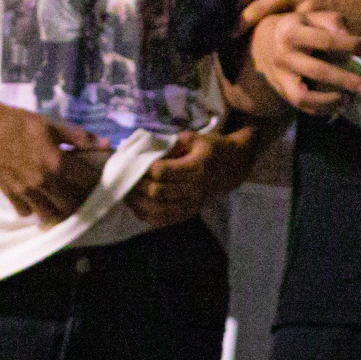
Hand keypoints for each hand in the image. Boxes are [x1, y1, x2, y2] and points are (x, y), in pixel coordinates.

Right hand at [0, 101, 104, 222]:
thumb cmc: (20, 124)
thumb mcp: (53, 125)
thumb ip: (79, 137)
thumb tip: (106, 144)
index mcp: (58, 163)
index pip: (87, 182)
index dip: (98, 184)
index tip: (102, 183)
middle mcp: (44, 182)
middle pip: (71, 206)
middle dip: (82, 203)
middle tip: (84, 196)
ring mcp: (26, 191)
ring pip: (50, 215)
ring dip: (60, 212)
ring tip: (64, 204)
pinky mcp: (10, 195)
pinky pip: (27, 212)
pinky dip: (34, 209)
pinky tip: (39, 200)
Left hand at [125, 124, 261, 226]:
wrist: (233, 167)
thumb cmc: (212, 149)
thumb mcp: (198, 138)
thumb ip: (174, 141)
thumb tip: (147, 147)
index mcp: (196, 167)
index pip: (161, 172)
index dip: (145, 168)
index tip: (137, 162)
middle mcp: (195, 188)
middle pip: (157, 192)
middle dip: (138, 185)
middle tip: (127, 177)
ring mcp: (192, 204)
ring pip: (157, 209)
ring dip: (138, 203)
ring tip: (127, 193)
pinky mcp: (190, 213)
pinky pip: (164, 221)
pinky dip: (147, 216)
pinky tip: (137, 207)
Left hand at [239, 0, 360, 36]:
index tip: (229, 9)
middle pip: (259, 2)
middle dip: (241, 19)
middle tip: (228, 33)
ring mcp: (308, 4)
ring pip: (274, 20)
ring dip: (259, 33)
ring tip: (247, 46)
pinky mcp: (319, 22)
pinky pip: (297, 34)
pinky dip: (285, 43)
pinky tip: (278, 51)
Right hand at [247, 8, 360, 113]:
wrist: (263, 43)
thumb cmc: (298, 27)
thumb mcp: (311, 16)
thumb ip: (332, 21)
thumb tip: (349, 36)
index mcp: (291, 31)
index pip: (325, 40)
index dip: (350, 44)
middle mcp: (284, 55)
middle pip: (316, 71)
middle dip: (344, 80)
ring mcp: (280, 76)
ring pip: (303, 97)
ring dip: (329, 102)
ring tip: (349, 100)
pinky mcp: (282, 91)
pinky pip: (302, 107)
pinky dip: (322, 109)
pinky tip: (339, 105)